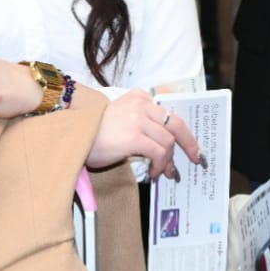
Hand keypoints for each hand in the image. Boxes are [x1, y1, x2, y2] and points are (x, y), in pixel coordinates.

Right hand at [86, 88, 204, 180]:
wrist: (73, 137)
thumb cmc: (95, 133)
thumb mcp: (122, 118)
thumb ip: (144, 122)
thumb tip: (168, 144)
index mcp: (139, 97)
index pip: (169, 111)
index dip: (184, 130)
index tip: (192, 143)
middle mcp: (141, 104)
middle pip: (176, 123)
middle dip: (190, 143)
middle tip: (197, 158)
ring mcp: (138, 119)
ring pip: (168, 141)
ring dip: (169, 160)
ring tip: (164, 172)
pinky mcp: (134, 136)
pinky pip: (159, 152)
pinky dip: (161, 165)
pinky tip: (154, 173)